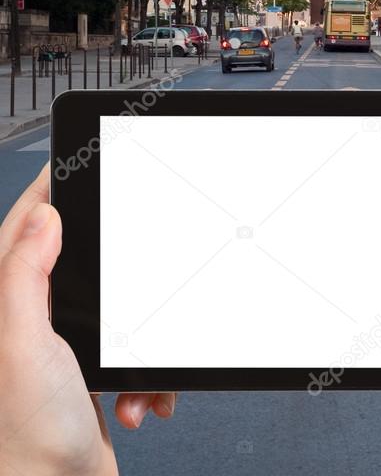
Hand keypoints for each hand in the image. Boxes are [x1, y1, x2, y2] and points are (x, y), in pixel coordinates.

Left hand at [0, 165, 175, 475]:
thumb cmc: (24, 441)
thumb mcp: (21, 345)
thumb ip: (24, 275)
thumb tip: (41, 215)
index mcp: (6, 305)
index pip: (25, 227)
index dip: (51, 191)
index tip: (77, 162)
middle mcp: (30, 321)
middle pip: (78, 261)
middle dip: (116, 268)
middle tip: (135, 257)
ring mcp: (62, 348)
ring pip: (116, 308)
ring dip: (138, 336)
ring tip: (133, 365)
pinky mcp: (89, 374)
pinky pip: (131, 352)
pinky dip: (144, 375)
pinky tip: (139, 397)